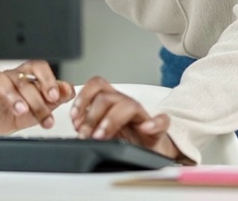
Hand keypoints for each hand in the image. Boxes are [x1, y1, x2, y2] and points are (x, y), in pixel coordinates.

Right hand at [0, 61, 74, 134]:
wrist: (8, 122)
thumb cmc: (26, 107)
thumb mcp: (45, 102)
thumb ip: (59, 95)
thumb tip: (69, 90)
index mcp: (29, 73)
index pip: (39, 67)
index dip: (47, 81)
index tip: (55, 96)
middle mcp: (13, 76)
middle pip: (24, 82)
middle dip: (36, 101)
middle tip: (44, 117)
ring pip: (2, 84)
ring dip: (12, 97)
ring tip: (21, 110)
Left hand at [70, 76, 184, 161]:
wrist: (151, 151)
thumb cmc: (126, 141)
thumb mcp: (102, 132)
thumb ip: (89, 126)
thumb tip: (77, 127)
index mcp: (111, 103)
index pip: (96, 86)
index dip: (82, 99)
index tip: (74, 118)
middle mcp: (125, 105)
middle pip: (106, 97)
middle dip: (91, 116)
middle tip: (85, 134)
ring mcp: (142, 116)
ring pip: (128, 106)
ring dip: (111, 120)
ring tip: (101, 136)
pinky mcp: (159, 130)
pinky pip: (162, 121)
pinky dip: (154, 123)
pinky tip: (145, 129)